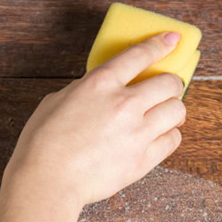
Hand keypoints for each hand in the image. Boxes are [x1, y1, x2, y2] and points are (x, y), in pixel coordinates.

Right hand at [3, 31, 186, 207]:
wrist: (48, 181)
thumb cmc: (43, 143)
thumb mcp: (58, 101)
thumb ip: (86, 91)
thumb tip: (101, 92)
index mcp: (100, 84)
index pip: (140, 55)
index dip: (161, 44)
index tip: (172, 40)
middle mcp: (124, 104)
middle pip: (169, 83)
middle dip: (170, 83)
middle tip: (166, 89)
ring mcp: (137, 133)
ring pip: (178, 111)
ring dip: (173, 110)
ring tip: (165, 115)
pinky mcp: (143, 160)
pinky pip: (173, 140)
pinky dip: (169, 135)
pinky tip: (160, 136)